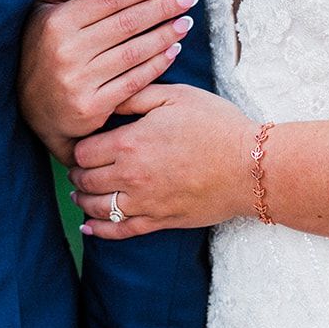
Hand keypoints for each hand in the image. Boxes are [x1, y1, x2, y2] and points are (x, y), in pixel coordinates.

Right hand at [18, 0, 201, 163]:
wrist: (32, 111)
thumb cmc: (42, 52)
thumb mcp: (42, 12)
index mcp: (57, 22)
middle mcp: (67, 50)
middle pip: (127, 22)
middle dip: (163, 7)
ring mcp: (79, 80)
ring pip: (134, 51)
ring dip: (166, 35)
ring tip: (186, 22)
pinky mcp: (91, 106)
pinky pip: (134, 80)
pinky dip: (157, 64)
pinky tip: (173, 51)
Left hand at [69, 84, 255, 238]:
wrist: (251, 166)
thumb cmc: (217, 125)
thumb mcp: (176, 96)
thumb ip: (136, 96)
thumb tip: (107, 98)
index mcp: (130, 142)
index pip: (83, 151)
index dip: (78, 149)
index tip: (82, 145)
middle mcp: (130, 175)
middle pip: (85, 180)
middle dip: (77, 174)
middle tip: (78, 169)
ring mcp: (144, 202)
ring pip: (97, 207)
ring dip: (83, 201)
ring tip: (80, 194)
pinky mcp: (160, 221)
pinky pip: (120, 231)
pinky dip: (100, 230)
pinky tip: (89, 226)